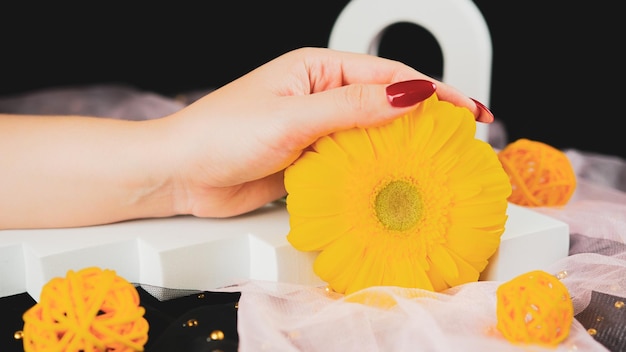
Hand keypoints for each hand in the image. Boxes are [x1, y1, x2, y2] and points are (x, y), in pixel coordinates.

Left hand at [163, 47, 493, 217]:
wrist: (181, 176)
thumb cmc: (219, 134)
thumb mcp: (291, 117)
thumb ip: (351, 107)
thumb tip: (408, 93)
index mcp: (318, 70)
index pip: (387, 74)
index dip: (432, 90)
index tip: (467, 110)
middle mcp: (321, 97)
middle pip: (386, 105)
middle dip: (425, 120)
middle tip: (462, 142)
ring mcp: (318, 131)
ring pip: (373, 137)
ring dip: (403, 149)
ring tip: (439, 164)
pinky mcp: (311, 161)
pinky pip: (353, 164)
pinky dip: (375, 173)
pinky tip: (394, 183)